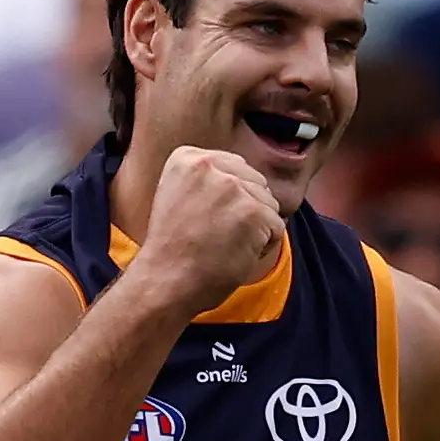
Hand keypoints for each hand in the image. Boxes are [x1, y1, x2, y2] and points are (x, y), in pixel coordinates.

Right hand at [133, 146, 283, 315]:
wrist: (163, 283)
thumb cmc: (172, 250)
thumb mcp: (178, 197)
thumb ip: (209, 180)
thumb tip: (248, 178)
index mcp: (186, 158)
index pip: (235, 167)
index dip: (230, 198)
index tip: (203, 219)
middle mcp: (208, 165)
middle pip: (255, 183)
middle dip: (245, 210)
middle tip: (214, 235)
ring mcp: (231, 187)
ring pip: (268, 204)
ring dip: (255, 229)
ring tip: (223, 245)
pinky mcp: (251, 212)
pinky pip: (275, 227)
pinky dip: (262, 246)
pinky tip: (235, 254)